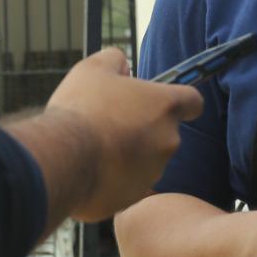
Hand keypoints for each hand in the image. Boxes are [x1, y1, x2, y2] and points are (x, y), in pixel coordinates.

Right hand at [42, 47, 203, 221]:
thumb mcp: (93, 68)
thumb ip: (115, 59)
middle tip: (110, 121)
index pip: (193, 101)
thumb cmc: (82, 109)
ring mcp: (153, 172)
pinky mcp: (134, 196)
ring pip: (147, 159)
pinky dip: (115, 177)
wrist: (63, 159)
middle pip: (164, 131)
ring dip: (129, 153)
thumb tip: (123, 65)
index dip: (181, 100)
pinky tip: (90, 167)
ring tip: (95, 146)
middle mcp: (167, 140)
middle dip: (143, 128)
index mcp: (164, 106)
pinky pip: (129, 183)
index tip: (160, 101)